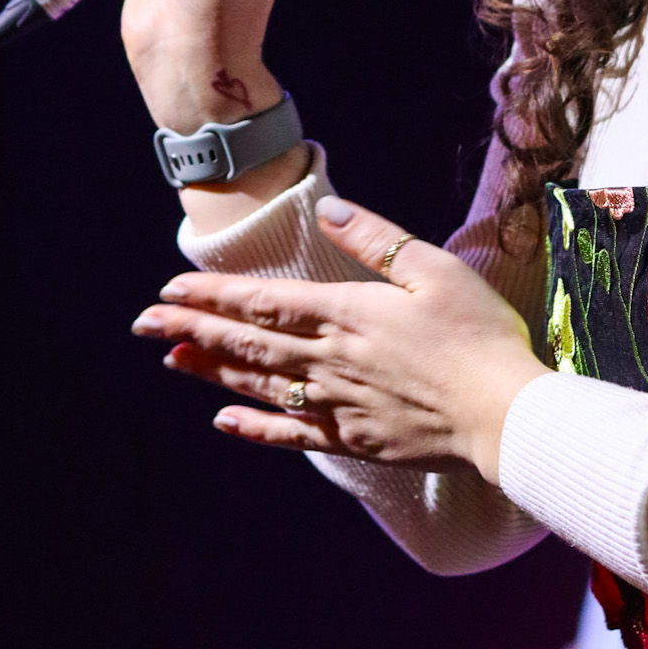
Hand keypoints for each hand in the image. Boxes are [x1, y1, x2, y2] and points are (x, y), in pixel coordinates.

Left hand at [131, 196, 549, 482]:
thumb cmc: (479, 336)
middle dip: (190, 331)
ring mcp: (338, 404)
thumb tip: (331, 209)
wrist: (506, 417)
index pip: (261, 301)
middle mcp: (330, 360)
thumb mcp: (434, 270)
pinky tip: (223, 422)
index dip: (210, 297)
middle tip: (142, 324)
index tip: (167, 292)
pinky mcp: (354, 439)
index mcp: (347, 313)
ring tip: (170, 361)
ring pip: (259, 384)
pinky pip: (291, 435)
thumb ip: (377, 240)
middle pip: (246, 342)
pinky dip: (253, 428)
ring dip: (210, 371)